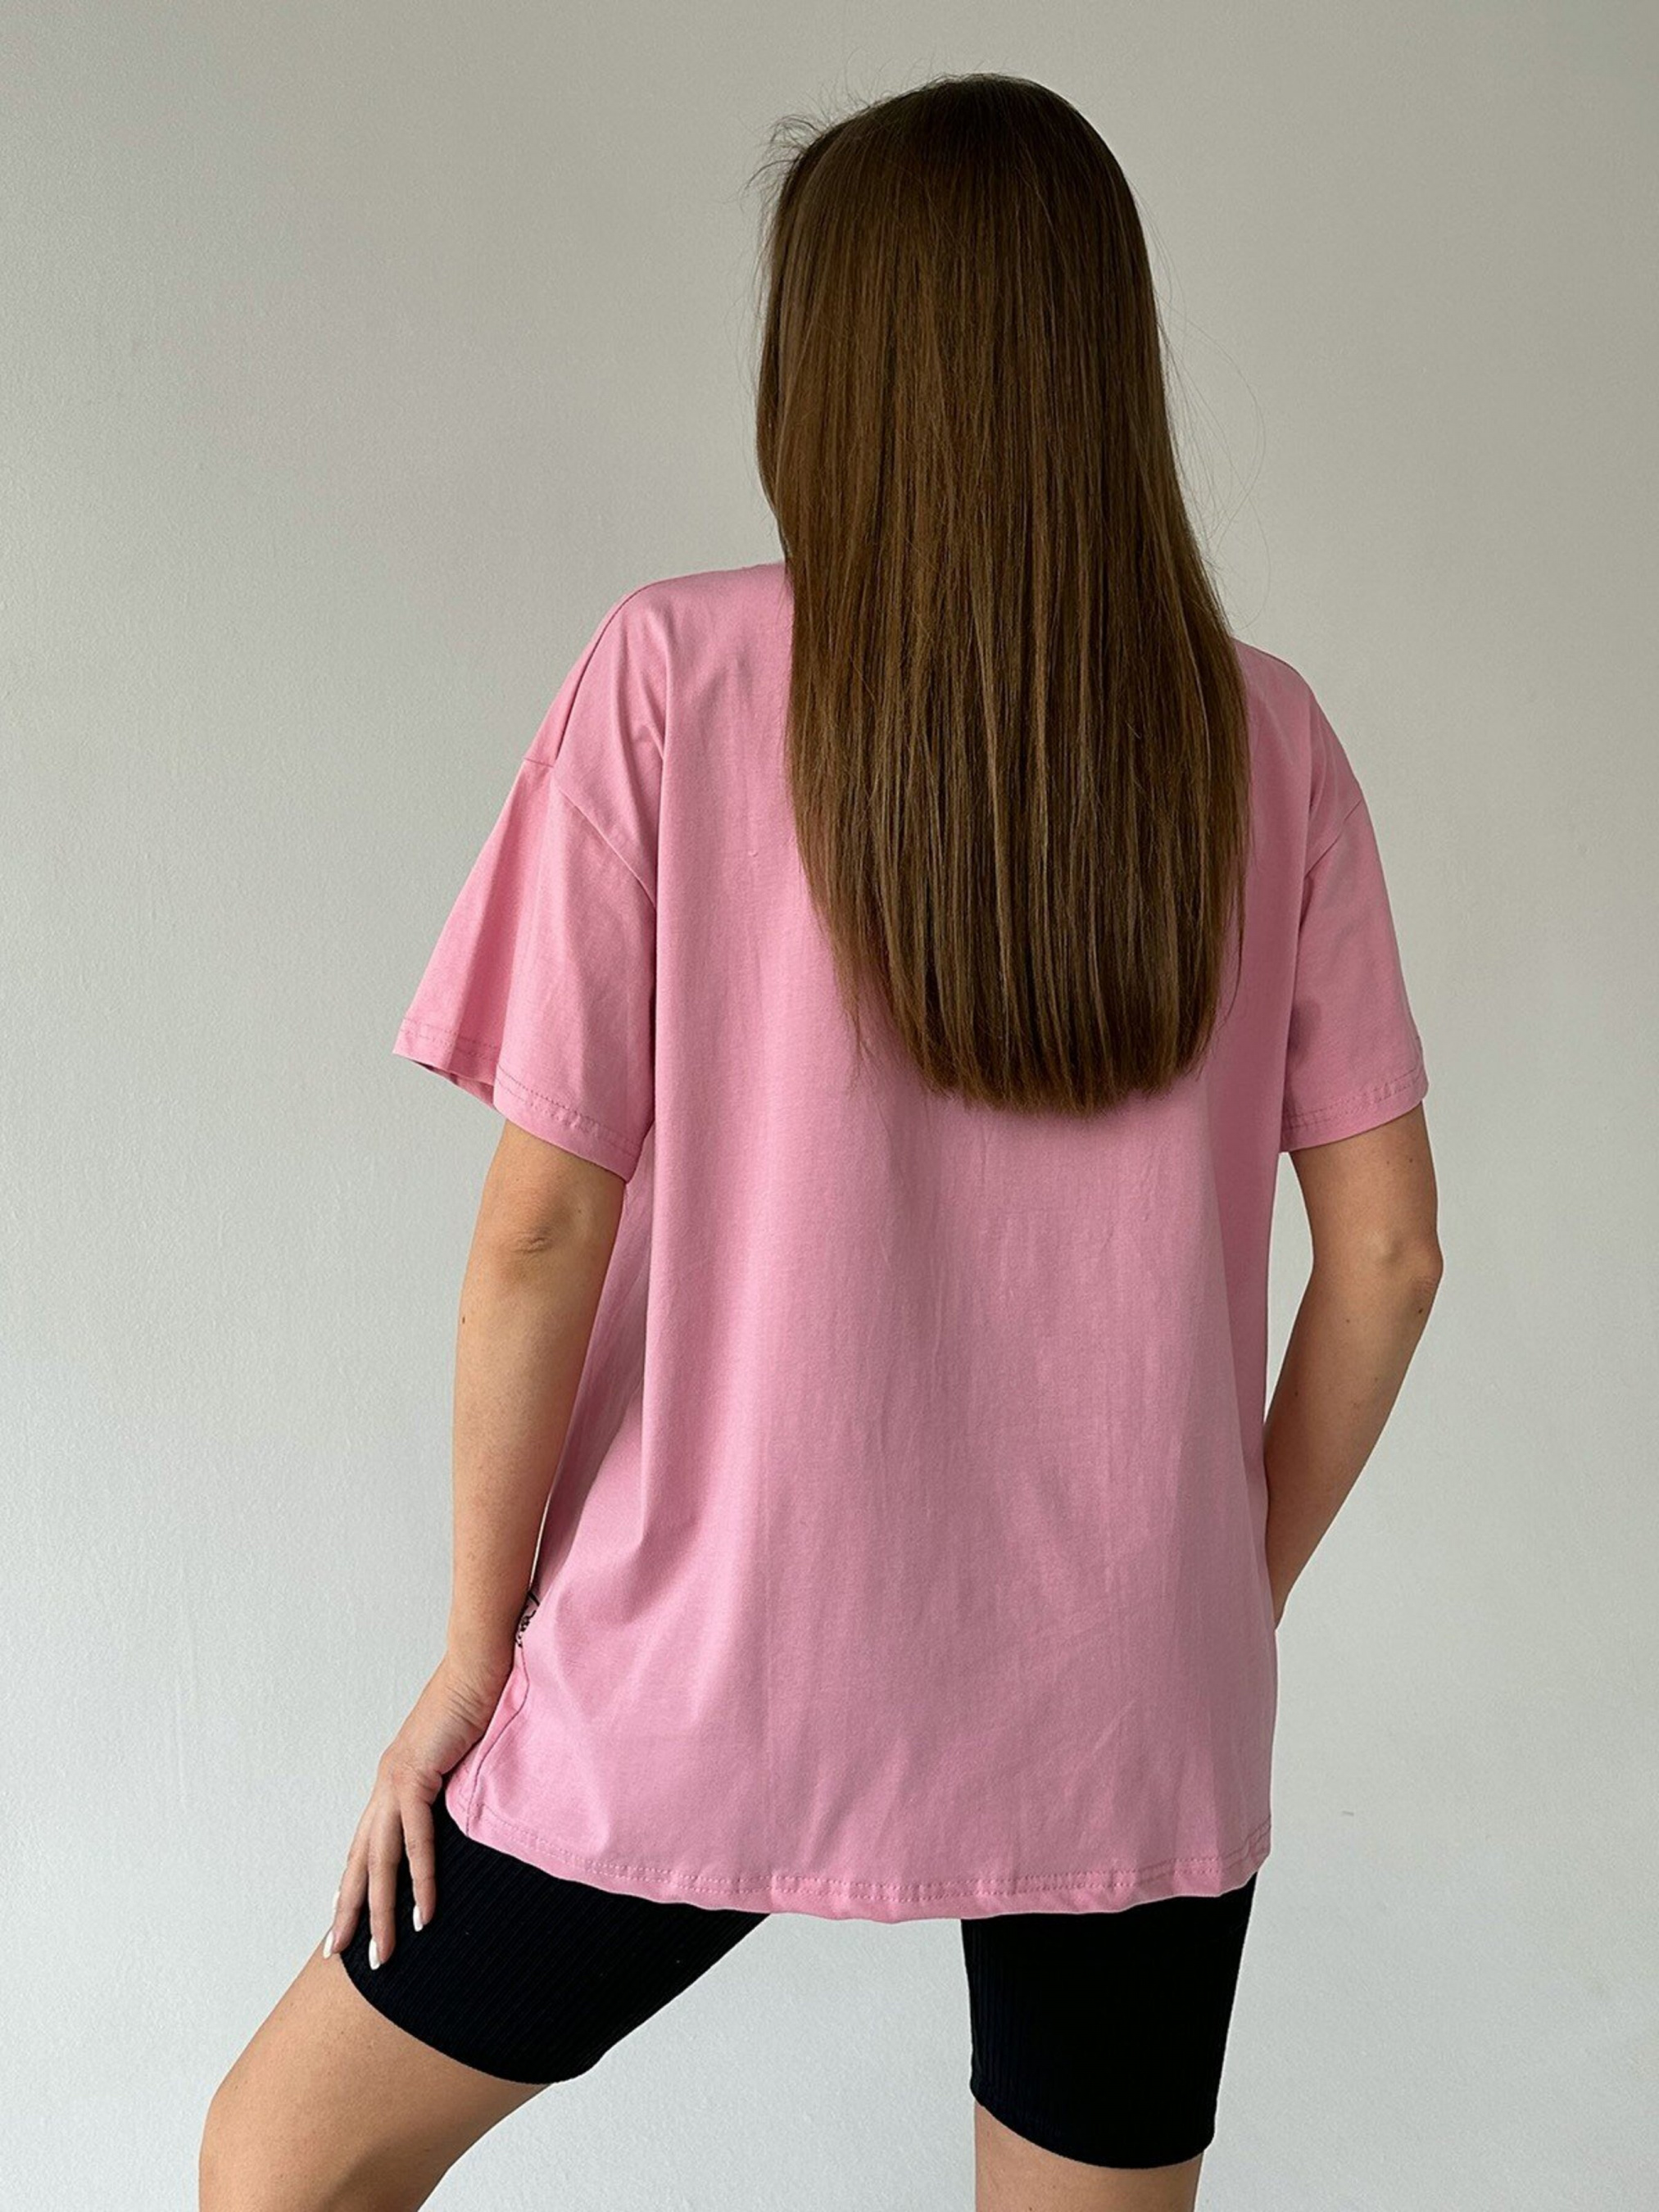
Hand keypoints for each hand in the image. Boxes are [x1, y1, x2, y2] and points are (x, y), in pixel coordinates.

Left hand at [322, 1647, 511, 1969]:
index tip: (345, 1924)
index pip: (365, 1845)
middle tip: (338, 1955)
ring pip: (380, 1862)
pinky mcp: (415, 1776)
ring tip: (382, 1957)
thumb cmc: (479, 1701)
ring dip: (381, 1913)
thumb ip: (453, 1786)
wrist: (481, 1663)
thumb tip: (465, 1814)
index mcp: (394, 1781)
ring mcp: (396, 1781)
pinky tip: (423, 1915)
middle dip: (349, 1912)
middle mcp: (386, 1784)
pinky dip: (420, 1881)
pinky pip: (416, 1841)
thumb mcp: (461, 1756)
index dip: (353, 1886)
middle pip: (360, 1862)